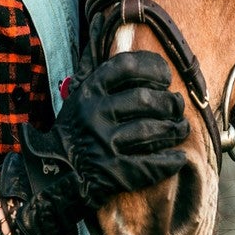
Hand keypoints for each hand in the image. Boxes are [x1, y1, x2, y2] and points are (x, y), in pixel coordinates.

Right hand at [0, 50, 188, 234]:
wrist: (53, 173)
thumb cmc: (76, 131)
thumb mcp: (82, 98)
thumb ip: (105, 81)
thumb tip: (140, 60)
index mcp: (88, 91)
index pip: (125, 67)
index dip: (151, 67)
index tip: (165, 75)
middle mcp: (95, 113)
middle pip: (144, 98)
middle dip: (169, 102)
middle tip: (177, 106)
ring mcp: (104, 143)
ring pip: (151, 130)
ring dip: (174, 129)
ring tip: (181, 128)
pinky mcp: (113, 172)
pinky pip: (151, 164)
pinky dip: (170, 161)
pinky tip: (179, 157)